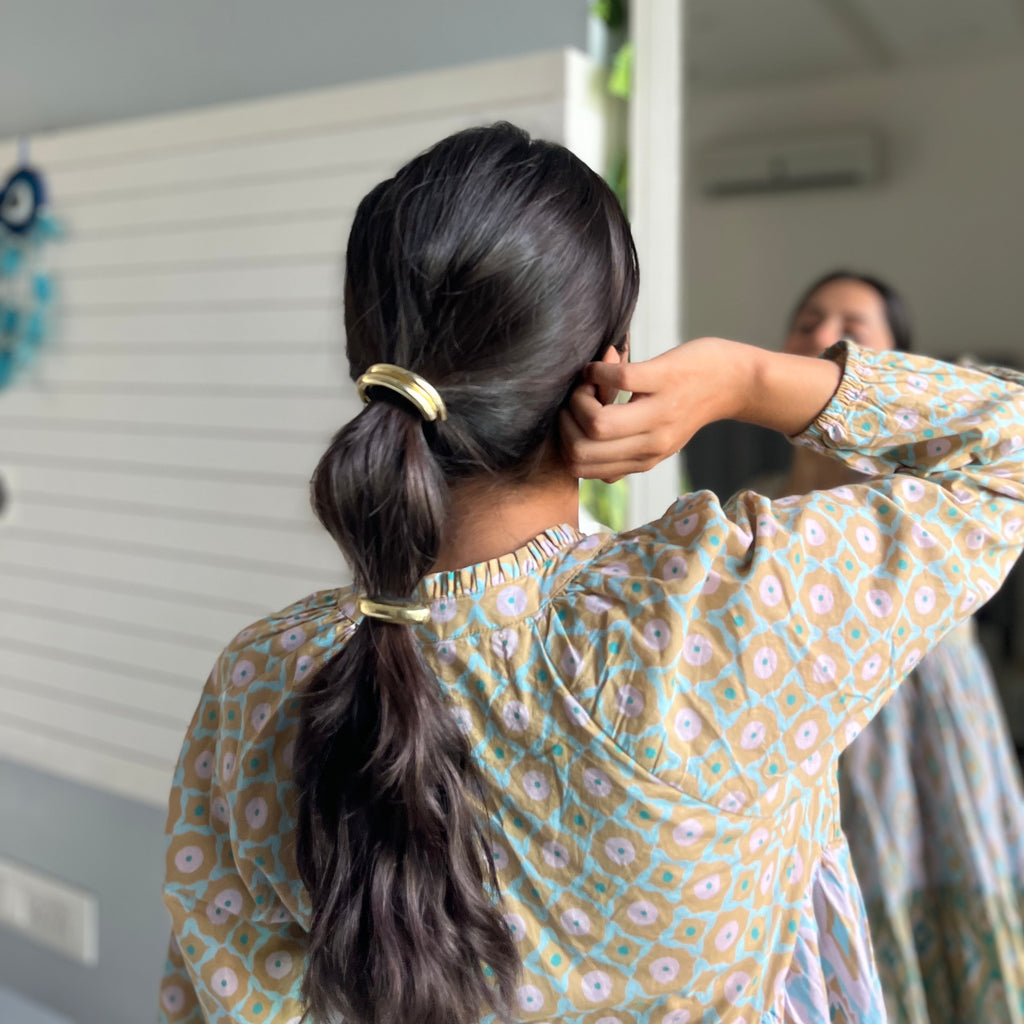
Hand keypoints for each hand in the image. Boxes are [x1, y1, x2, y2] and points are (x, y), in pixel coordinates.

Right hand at [561, 337, 842, 481]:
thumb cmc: (686, 404)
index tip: (573, 419)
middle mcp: (650, 445)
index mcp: (643, 460)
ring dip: (578, 400)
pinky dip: (598, 371)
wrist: (736, 381)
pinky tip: (601, 366)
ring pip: (596, 424)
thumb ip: (621, 451)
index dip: (564, 442)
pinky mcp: (665, 379)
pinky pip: (619, 381)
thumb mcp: (656, 440)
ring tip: (589, 384)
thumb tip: (578, 452)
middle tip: (578, 400)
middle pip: (581, 451)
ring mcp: (659, 413)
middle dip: (564, 422)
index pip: (580, 468)